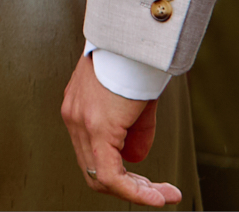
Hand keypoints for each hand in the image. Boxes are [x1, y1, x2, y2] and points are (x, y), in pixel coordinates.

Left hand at [63, 53, 181, 204]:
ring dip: (136, 191)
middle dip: (131, 187)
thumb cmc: (134, 64)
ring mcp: (80, 121)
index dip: (122, 177)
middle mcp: (74, 117)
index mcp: (80, 111)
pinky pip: (109, 173)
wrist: (133, 42)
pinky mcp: (95, 125)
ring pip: (101, 176)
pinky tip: (156, 196)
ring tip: (164, 194)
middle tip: (160, 193)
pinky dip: (134, 191)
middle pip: (94, 171)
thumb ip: (131, 134)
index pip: (93, 158)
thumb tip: (132, 159)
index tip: (149, 186)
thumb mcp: (134, 106)